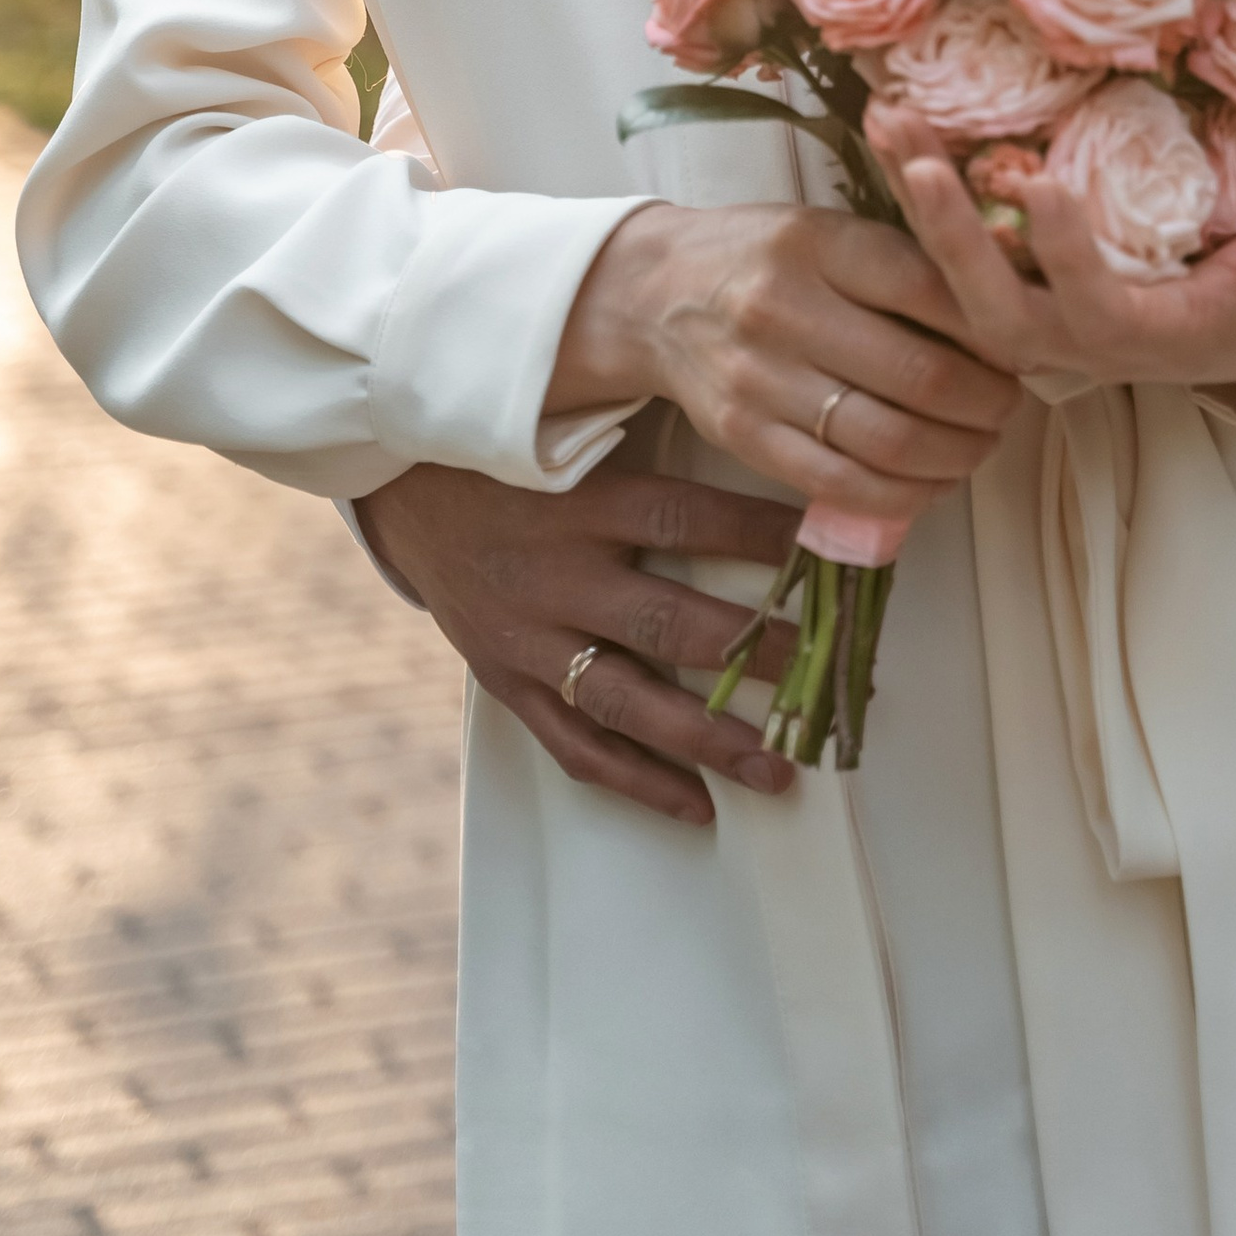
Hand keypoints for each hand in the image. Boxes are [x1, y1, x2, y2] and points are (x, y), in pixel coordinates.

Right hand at [356, 449, 808, 825]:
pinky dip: (638, 782)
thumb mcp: (578, 427)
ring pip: (625, 702)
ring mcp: (528, 638)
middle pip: (666, 622)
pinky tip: (699, 807)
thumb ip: (657, 437)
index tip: (833, 555)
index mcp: (582, 500)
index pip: (685, 517)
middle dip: (752, 654)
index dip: (760, 536)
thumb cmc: (515, 450)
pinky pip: (575, 746)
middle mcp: (556, 574)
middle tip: (826, 677)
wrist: (402, 486)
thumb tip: (764, 439)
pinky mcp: (507, 683)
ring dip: (706, 741)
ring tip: (778, 771)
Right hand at [550, 202, 1024, 523]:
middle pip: (921, 376)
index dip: (995, 328)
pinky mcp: (744, 438)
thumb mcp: (830, 228)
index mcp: (819, 244)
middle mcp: (786, 309)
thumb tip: (1005, 312)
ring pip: (889, 442)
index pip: (933, 290)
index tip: (1022, 342)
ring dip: (957, 455)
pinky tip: (931, 479)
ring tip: (980, 443)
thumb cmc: (763, 256)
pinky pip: (842, 485)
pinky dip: (904, 494)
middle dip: (988, 402)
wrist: (654, 293)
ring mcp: (760, 381)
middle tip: (1011, 404)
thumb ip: (906, 261)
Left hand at [884, 144, 1235, 400]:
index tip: (1044, 184)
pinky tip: (892, 128)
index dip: (1067, 255)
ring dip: (919, 209)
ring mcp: (1043, 318)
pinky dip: (921, 197)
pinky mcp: (1025, 286)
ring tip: (889, 124)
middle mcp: (1078, 340)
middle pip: (995, 314)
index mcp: (1149, 339)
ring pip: (960, 286)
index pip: (1095, 309)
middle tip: (920, 163)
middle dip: (953, 242)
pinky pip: (959, 252)